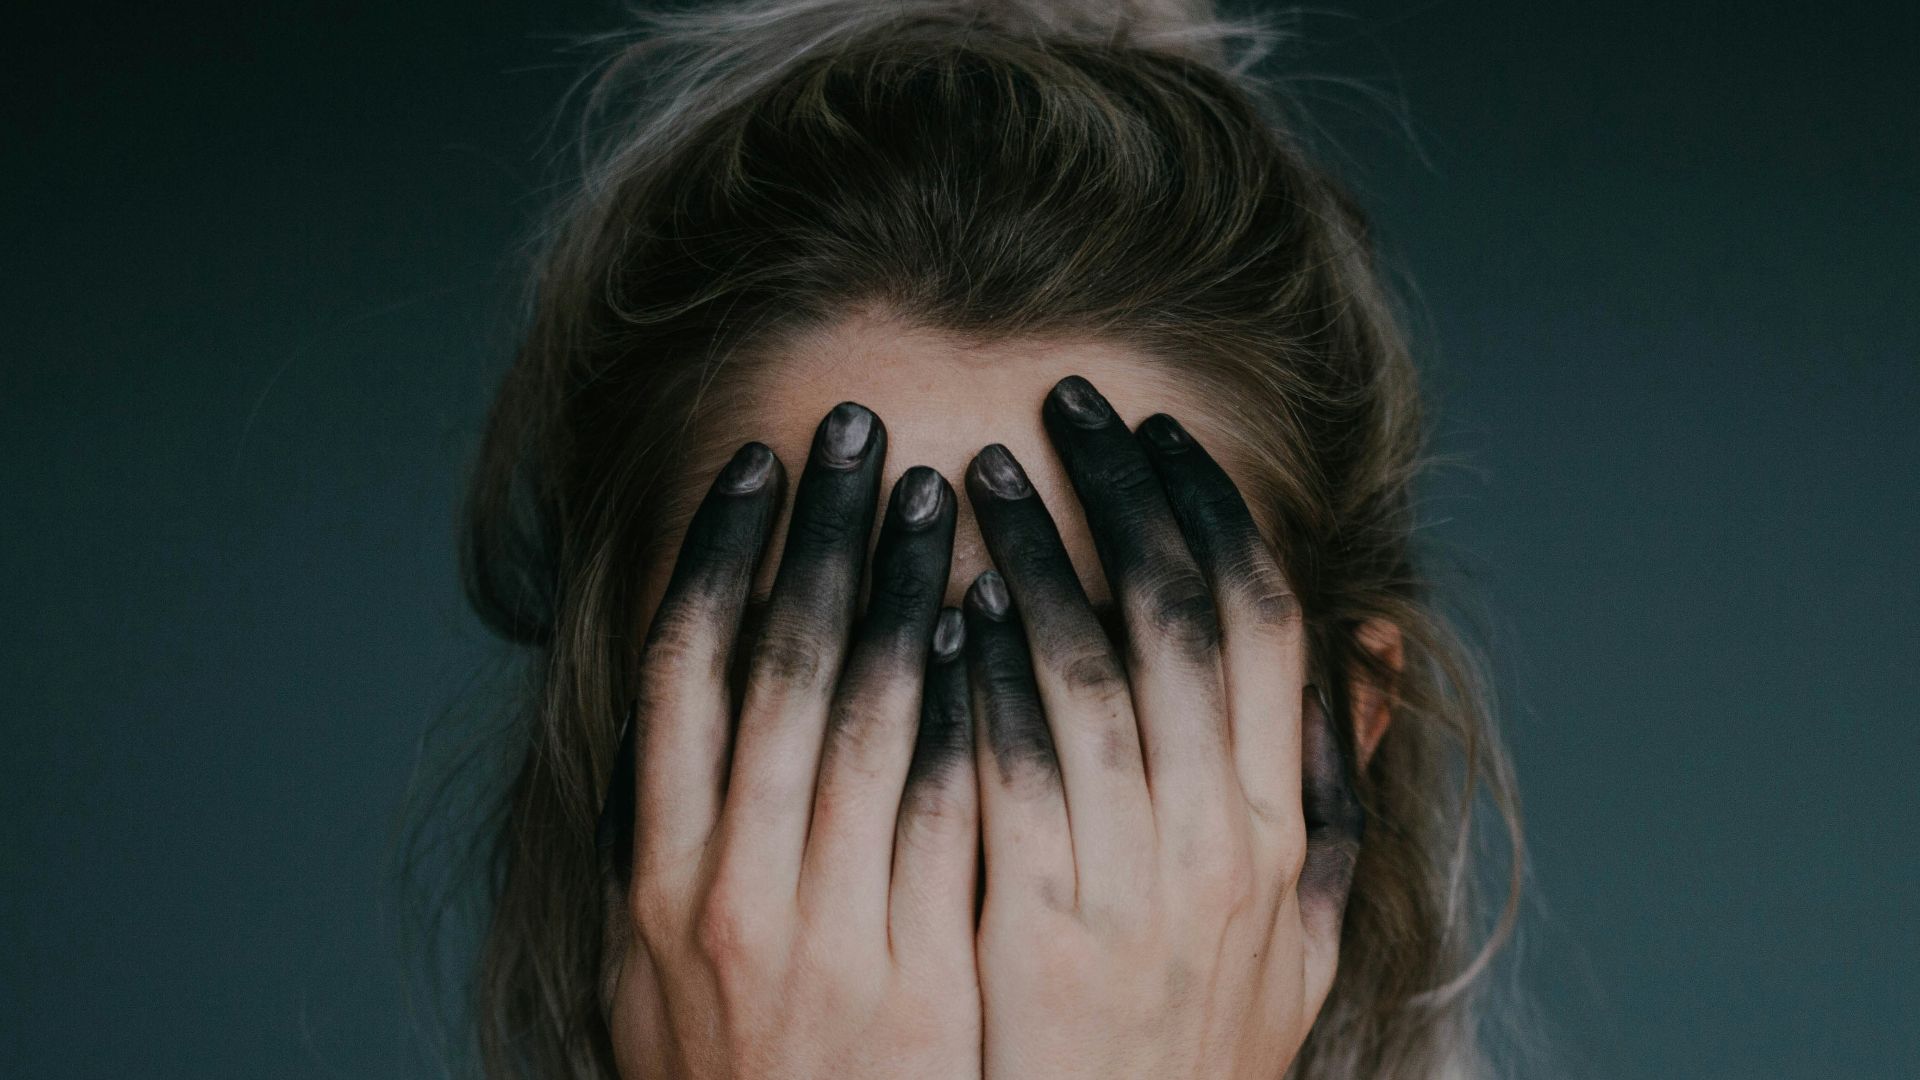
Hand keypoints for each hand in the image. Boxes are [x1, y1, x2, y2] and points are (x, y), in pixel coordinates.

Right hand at [596, 402, 981, 1078]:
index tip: (758, 468)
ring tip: (936, 496)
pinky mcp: (909, 970)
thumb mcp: (655, 980)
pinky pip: (938, 810)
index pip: (679, 674)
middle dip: (816, 535)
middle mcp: (723, 888)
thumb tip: (683, 731)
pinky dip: (959, 708)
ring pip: (857, 719)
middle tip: (854, 432)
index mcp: (657, 877)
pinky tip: (990, 628)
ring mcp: (819, 929)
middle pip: (770, 667)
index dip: (716, 555)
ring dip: (899, 591)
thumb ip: (673, 855)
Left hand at [959, 376, 1364, 1079]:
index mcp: (1286, 825)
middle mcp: (1226, 837)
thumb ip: (1332, 793)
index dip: (1213, 513)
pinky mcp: (1045, 920)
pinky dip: (984, 672)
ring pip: (1093, 668)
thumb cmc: (1202, 1046)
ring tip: (977, 476)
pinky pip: (1015, 766)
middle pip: (1181, 615)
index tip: (1158, 438)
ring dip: (1037, 555)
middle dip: (1121, 493)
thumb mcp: (1306, 929)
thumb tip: (1372, 658)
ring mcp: (1138, 878)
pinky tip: (947, 603)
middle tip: (1063, 408)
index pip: (1266, 624)